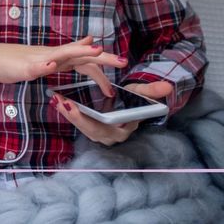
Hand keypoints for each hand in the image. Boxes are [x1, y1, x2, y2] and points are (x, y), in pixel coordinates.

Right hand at [0, 36, 125, 92]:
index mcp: (60, 57)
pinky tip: (52, 66)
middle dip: (102, 57)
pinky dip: (45, 66)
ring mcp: (38, 59)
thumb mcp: (50, 57)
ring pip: (62, 54)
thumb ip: (71, 52)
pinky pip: (35, 66)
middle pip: (80, 54)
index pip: (86, 58)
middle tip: (123, 61)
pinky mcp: (24, 67)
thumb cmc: (20, 61)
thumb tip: (91, 41)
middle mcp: (53, 55)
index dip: (104, 61)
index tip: (123, 64)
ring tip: (95, 51)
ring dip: (79, 52)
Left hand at [52, 80, 173, 145]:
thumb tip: (167, 87)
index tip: (75, 107)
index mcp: (124, 129)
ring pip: (81, 126)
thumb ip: (152, 91)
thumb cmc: (135, 98)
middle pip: (90, 129)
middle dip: (75, 117)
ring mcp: (101, 134)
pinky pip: (78, 122)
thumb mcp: (142, 93)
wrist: (130, 102)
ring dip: (68, 114)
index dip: (89, 120)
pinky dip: (67, 112)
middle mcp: (111, 136)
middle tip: (61, 102)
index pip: (105, 128)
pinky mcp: (91, 128)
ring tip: (56, 99)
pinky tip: (57, 100)